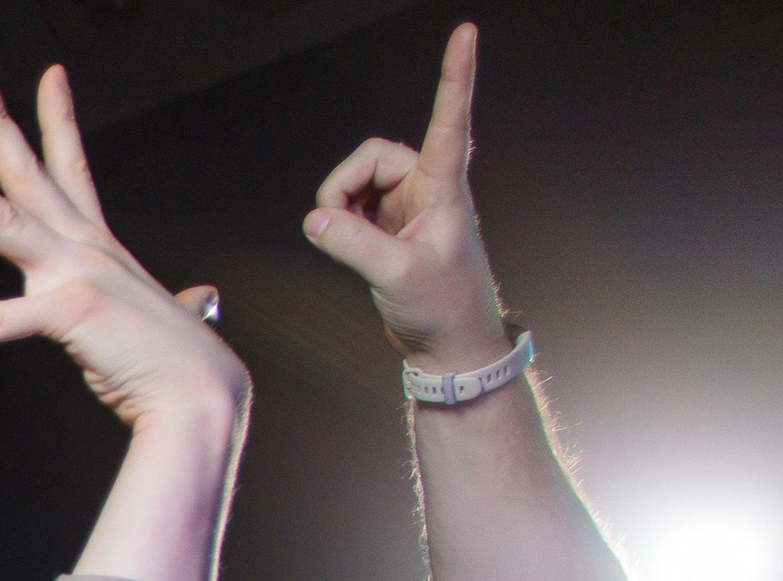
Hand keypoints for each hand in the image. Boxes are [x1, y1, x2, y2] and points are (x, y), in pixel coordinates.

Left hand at [0, 64, 246, 429]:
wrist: (201, 394)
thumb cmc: (182, 362)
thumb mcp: (174, 315)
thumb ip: (178, 301)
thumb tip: (198, 299)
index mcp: (100, 248)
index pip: (72, 170)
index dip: (58, 120)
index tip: (50, 77)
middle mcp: (85, 248)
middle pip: (30, 170)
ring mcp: (75, 273)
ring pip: (1, 216)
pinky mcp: (67, 311)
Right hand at [303, 24, 510, 370]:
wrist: (450, 344)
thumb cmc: (444, 307)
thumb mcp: (397, 275)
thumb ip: (352, 243)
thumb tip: (315, 218)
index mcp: (445, 189)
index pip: (450, 121)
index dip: (456, 76)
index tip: (466, 33)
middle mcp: (428, 190)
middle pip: (373, 156)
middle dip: (345, 186)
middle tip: (336, 224)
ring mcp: (408, 208)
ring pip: (358, 181)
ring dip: (341, 207)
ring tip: (347, 242)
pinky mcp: (392, 228)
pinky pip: (353, 208)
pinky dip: (341, 223)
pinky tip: (352, 248)